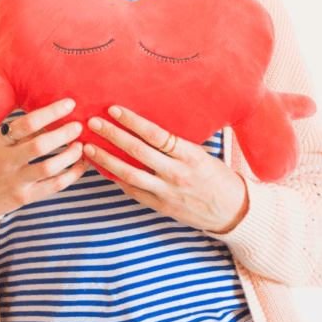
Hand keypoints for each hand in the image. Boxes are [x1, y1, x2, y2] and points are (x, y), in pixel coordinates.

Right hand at [0, 98, 90, 216]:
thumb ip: (17, 131)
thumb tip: (50, 116)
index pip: (27, 123)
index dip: (51, 112)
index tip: (70, 104)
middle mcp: (5, 161)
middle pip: (40, 145)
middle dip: (64, 133)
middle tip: (78, 126)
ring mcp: (15, 181)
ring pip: (49, 167)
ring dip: (70, 155)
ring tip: (81, 146)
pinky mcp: (25, 197)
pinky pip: (54, 186)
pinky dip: (72, 175)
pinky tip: (81, 165)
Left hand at [82, 106, 248, 233]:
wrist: (234, 211)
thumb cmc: (217, 176)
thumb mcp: (201, 154)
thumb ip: (174, 145)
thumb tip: (144, 127)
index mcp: (190, 155)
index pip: (156, 134)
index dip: (133, 121)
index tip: (114, 110)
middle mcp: (177, 173)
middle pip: (137, 152)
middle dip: (112, 136)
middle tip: (93, 123)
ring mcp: (167, 192)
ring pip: (128, 174)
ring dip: (105, 160)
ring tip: (88, 147)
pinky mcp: (160, 206)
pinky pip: (132, 191)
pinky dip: (116, 179)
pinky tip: (102, 168)